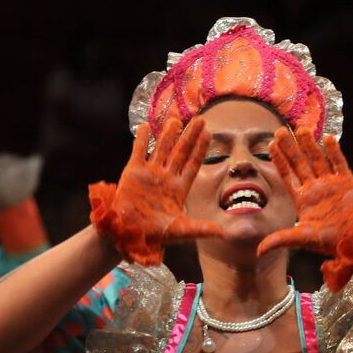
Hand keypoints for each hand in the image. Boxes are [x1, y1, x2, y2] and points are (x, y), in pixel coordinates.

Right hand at [89, 117, 224, 265]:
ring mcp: (150, 173)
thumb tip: (225, 233)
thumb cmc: (154, 234)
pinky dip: (143, 139)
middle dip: (190, 136)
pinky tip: (147, 126)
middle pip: (181, 152)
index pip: (193, 165)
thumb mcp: (181, 231)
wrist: (127, 233)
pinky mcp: (133, 171)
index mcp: (179, 189)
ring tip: (176, 118)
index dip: (200, 149)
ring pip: (162, 148)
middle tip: (200, 119)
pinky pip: (139, 151)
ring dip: (169, 134)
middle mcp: (166, 178)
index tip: (209, 134)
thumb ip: (202, 229)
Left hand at [258, 128, 352, 289]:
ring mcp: (331, 183)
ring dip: (310, 144)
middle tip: (280, 130)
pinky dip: (334, 151)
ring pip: (318, 159)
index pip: (288, 175)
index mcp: (302, 199)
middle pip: (300, 163)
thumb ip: (281, 239)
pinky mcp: (347, 182)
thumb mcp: (302, 239)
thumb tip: (259, 251)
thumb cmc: (328, 242)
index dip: (280, 160)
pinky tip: (327, 138)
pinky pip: (339, 163)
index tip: (270, 145)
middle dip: (291, 147)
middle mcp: (315, 188)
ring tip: (302, 128)